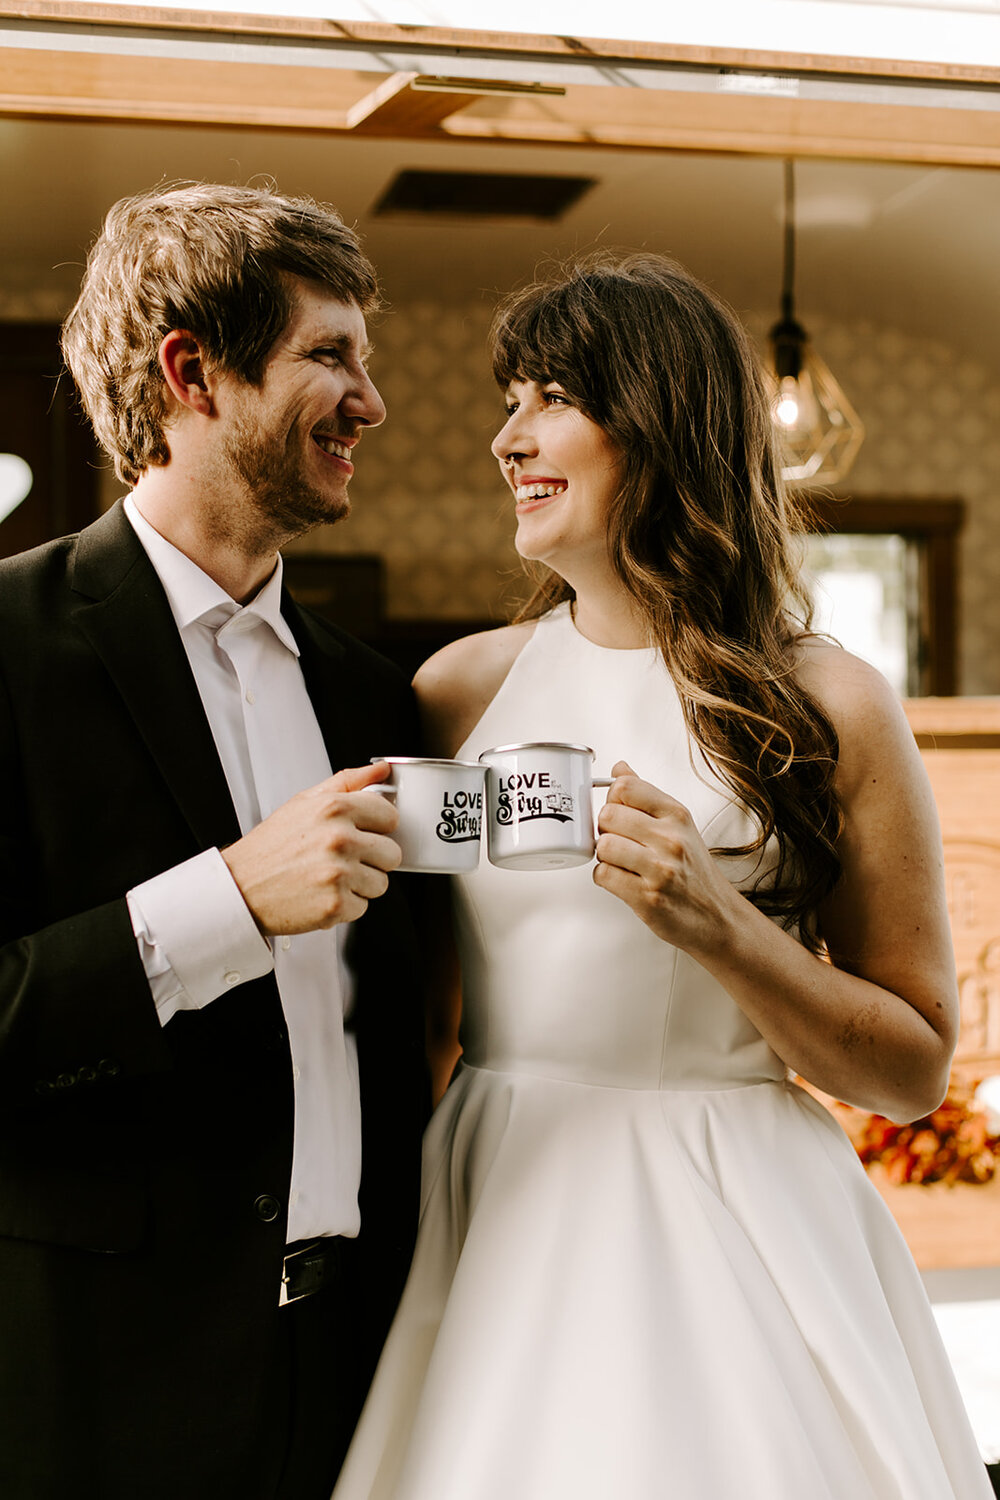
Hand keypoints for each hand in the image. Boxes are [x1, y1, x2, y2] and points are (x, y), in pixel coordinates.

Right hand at [221, 761, 400, 934]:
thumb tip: (382, 770)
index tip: (361, 833)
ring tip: (328, 878)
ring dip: (359, 884)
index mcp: (334, 808)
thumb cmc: (271, 846)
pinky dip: (345, 905)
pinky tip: (321, 894)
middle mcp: (339, 839)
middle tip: (341, 859)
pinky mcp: (335, 905)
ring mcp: (338, 874)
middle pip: (392, 853)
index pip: (390, 816)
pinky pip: (363, 907)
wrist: (239, 888)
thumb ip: (347, 782)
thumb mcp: (304, 802)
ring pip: (381, 883)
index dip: (377, 828)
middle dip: (372, 859)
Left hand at [593, 761, 742, 954]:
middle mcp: (670, 839)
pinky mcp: (647, 897)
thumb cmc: (695, 871)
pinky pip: (603, 875)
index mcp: (677, 815)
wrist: (718, 916)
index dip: (612, 799)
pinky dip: (606, 878)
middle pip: (608, 815)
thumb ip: (646, 796)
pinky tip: (622, 879)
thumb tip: (619, 768)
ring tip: (621, 861)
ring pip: (604, 846)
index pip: (625, 787)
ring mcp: (660, 869)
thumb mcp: (679, 825)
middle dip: (605, 829)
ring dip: (605, 855)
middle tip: (619, 840)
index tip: (619, 811)